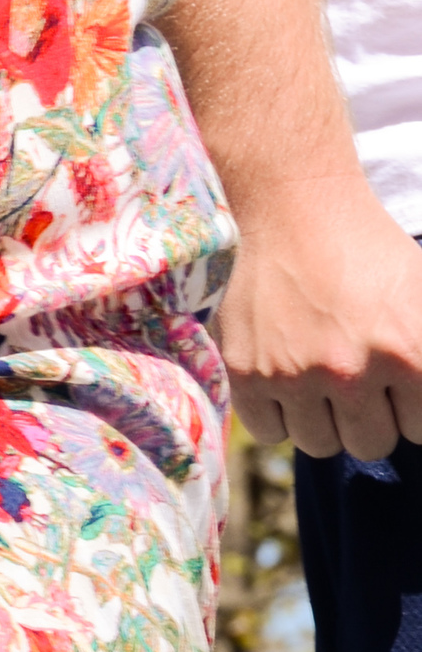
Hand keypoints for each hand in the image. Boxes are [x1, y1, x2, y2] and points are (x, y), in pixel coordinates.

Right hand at [219, 173, 421, 457]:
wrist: (293, 208)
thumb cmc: (368, 250)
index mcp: (409, 352)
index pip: (418, 430)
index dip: (408, 406)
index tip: (395, 381)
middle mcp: (352, 371)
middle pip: (370, 443)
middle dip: (369, 416)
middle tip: (357, 377)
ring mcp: (295, 375)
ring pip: (319, 443)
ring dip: (323, 417)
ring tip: (320, 376)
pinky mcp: (248, 373)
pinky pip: (269, 432)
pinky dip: (279, 414)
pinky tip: (286, 378)